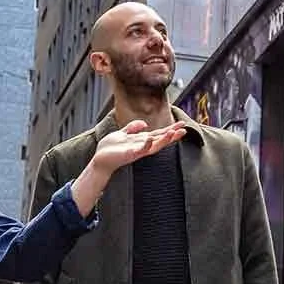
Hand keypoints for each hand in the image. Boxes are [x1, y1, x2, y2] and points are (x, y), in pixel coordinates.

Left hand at [71, 120, 189, 213]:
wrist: (100, 160)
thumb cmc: (110, 148)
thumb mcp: (123, 134)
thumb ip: (133, 128)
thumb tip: (145, 123)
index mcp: (141, 140)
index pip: (159, 134)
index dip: (171, 129)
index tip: (182, 124)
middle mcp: (142, 146)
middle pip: (160, 140)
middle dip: (172, 135)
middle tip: (184, 129)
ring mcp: (137, 151)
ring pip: (154, 146)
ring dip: (164, 140)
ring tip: (173, 133)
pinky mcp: (129, 155)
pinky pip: (139, 150)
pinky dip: (145, 145)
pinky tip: (149, 139)